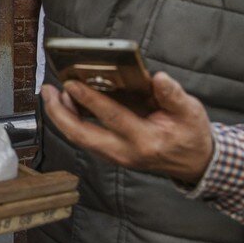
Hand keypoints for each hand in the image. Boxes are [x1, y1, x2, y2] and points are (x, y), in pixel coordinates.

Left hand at [41, 72, 213, 182]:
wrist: (194, 164)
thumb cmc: (191, 135)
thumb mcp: (191, 112)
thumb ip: (174, 95)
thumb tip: (158, 78)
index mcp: (146, 140)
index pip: (112, 117)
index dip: (90, 100)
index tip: (72, 83)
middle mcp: (125, 152)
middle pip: (82, 135)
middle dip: (59, 113)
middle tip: (48, 90)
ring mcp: (116, 156)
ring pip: (79, 139)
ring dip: (61, 117)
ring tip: (52, 94)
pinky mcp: (111, 155)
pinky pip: (84, 139)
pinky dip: (71, 122)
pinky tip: (66, 104)